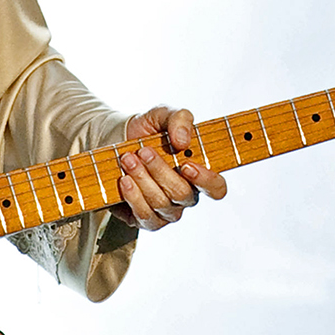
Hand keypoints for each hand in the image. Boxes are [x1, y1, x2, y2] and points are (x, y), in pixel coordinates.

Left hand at [109, 105, 228, 231]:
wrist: (116, 140)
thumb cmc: (148, 130)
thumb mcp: (163, 115)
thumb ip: (180, 119)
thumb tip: (183, 140)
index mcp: (198, 173)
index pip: (217, 188)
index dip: (206, 180)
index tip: (186, 165)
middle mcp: (185, 195)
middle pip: (182, 193)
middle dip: (160, 171)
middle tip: (143, 151)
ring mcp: (166, 210)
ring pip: (161, 203)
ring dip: (142, 179)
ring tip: (127, 160)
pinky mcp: (145, 219)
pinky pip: (144, 216)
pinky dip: (133, 197)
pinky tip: (124, 180)